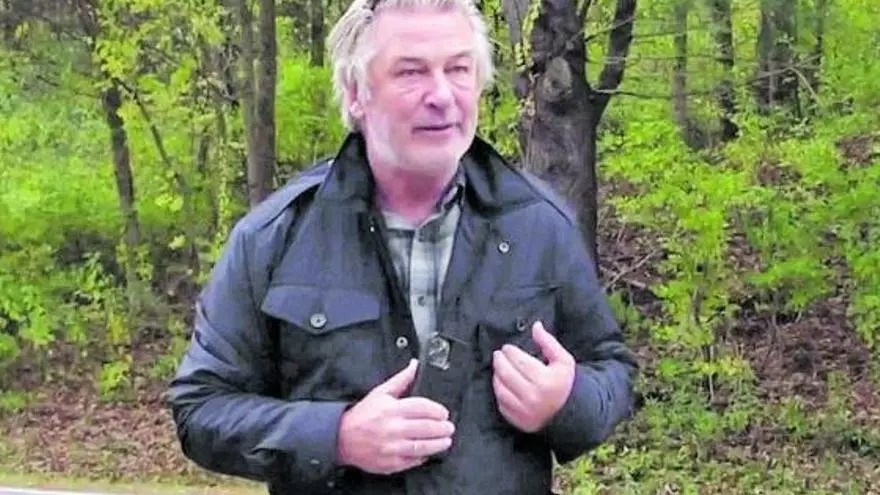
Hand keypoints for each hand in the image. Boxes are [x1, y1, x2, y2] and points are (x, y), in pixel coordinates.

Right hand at [336, 359, 454, 473]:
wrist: (342, 438)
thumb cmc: (362, 415)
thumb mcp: (380, 392)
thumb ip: (401, 379)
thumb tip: (414, 365)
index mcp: (391, 409)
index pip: (422, 407)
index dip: (437, 410)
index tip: (444, 413)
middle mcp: (392, 428)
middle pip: (425, 427)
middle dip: (442, 428)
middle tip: (449, 427)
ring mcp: (391, 447)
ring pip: (422, 446)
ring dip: (438, 444)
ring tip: (446, 441)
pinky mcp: (390, 463)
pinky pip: (412, 461)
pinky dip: (422, 457)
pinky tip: (428, 453)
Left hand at [492, 320, 575, 432]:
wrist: (570, 412)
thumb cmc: (565, 382)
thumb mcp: (563, 360)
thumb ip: (548, 342)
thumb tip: (535, 325)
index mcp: (545, 381)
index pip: (519, 362)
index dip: (510, 352)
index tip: (507, 348)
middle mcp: (533, 397)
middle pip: (506, 374)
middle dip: (499, 361)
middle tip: (498, 354)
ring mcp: (525, 411)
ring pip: (501, 389)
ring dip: (496, 375)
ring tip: (499, 367)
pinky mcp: (519, 420)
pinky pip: (501, 403)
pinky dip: (499, 391)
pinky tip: (501, 382)